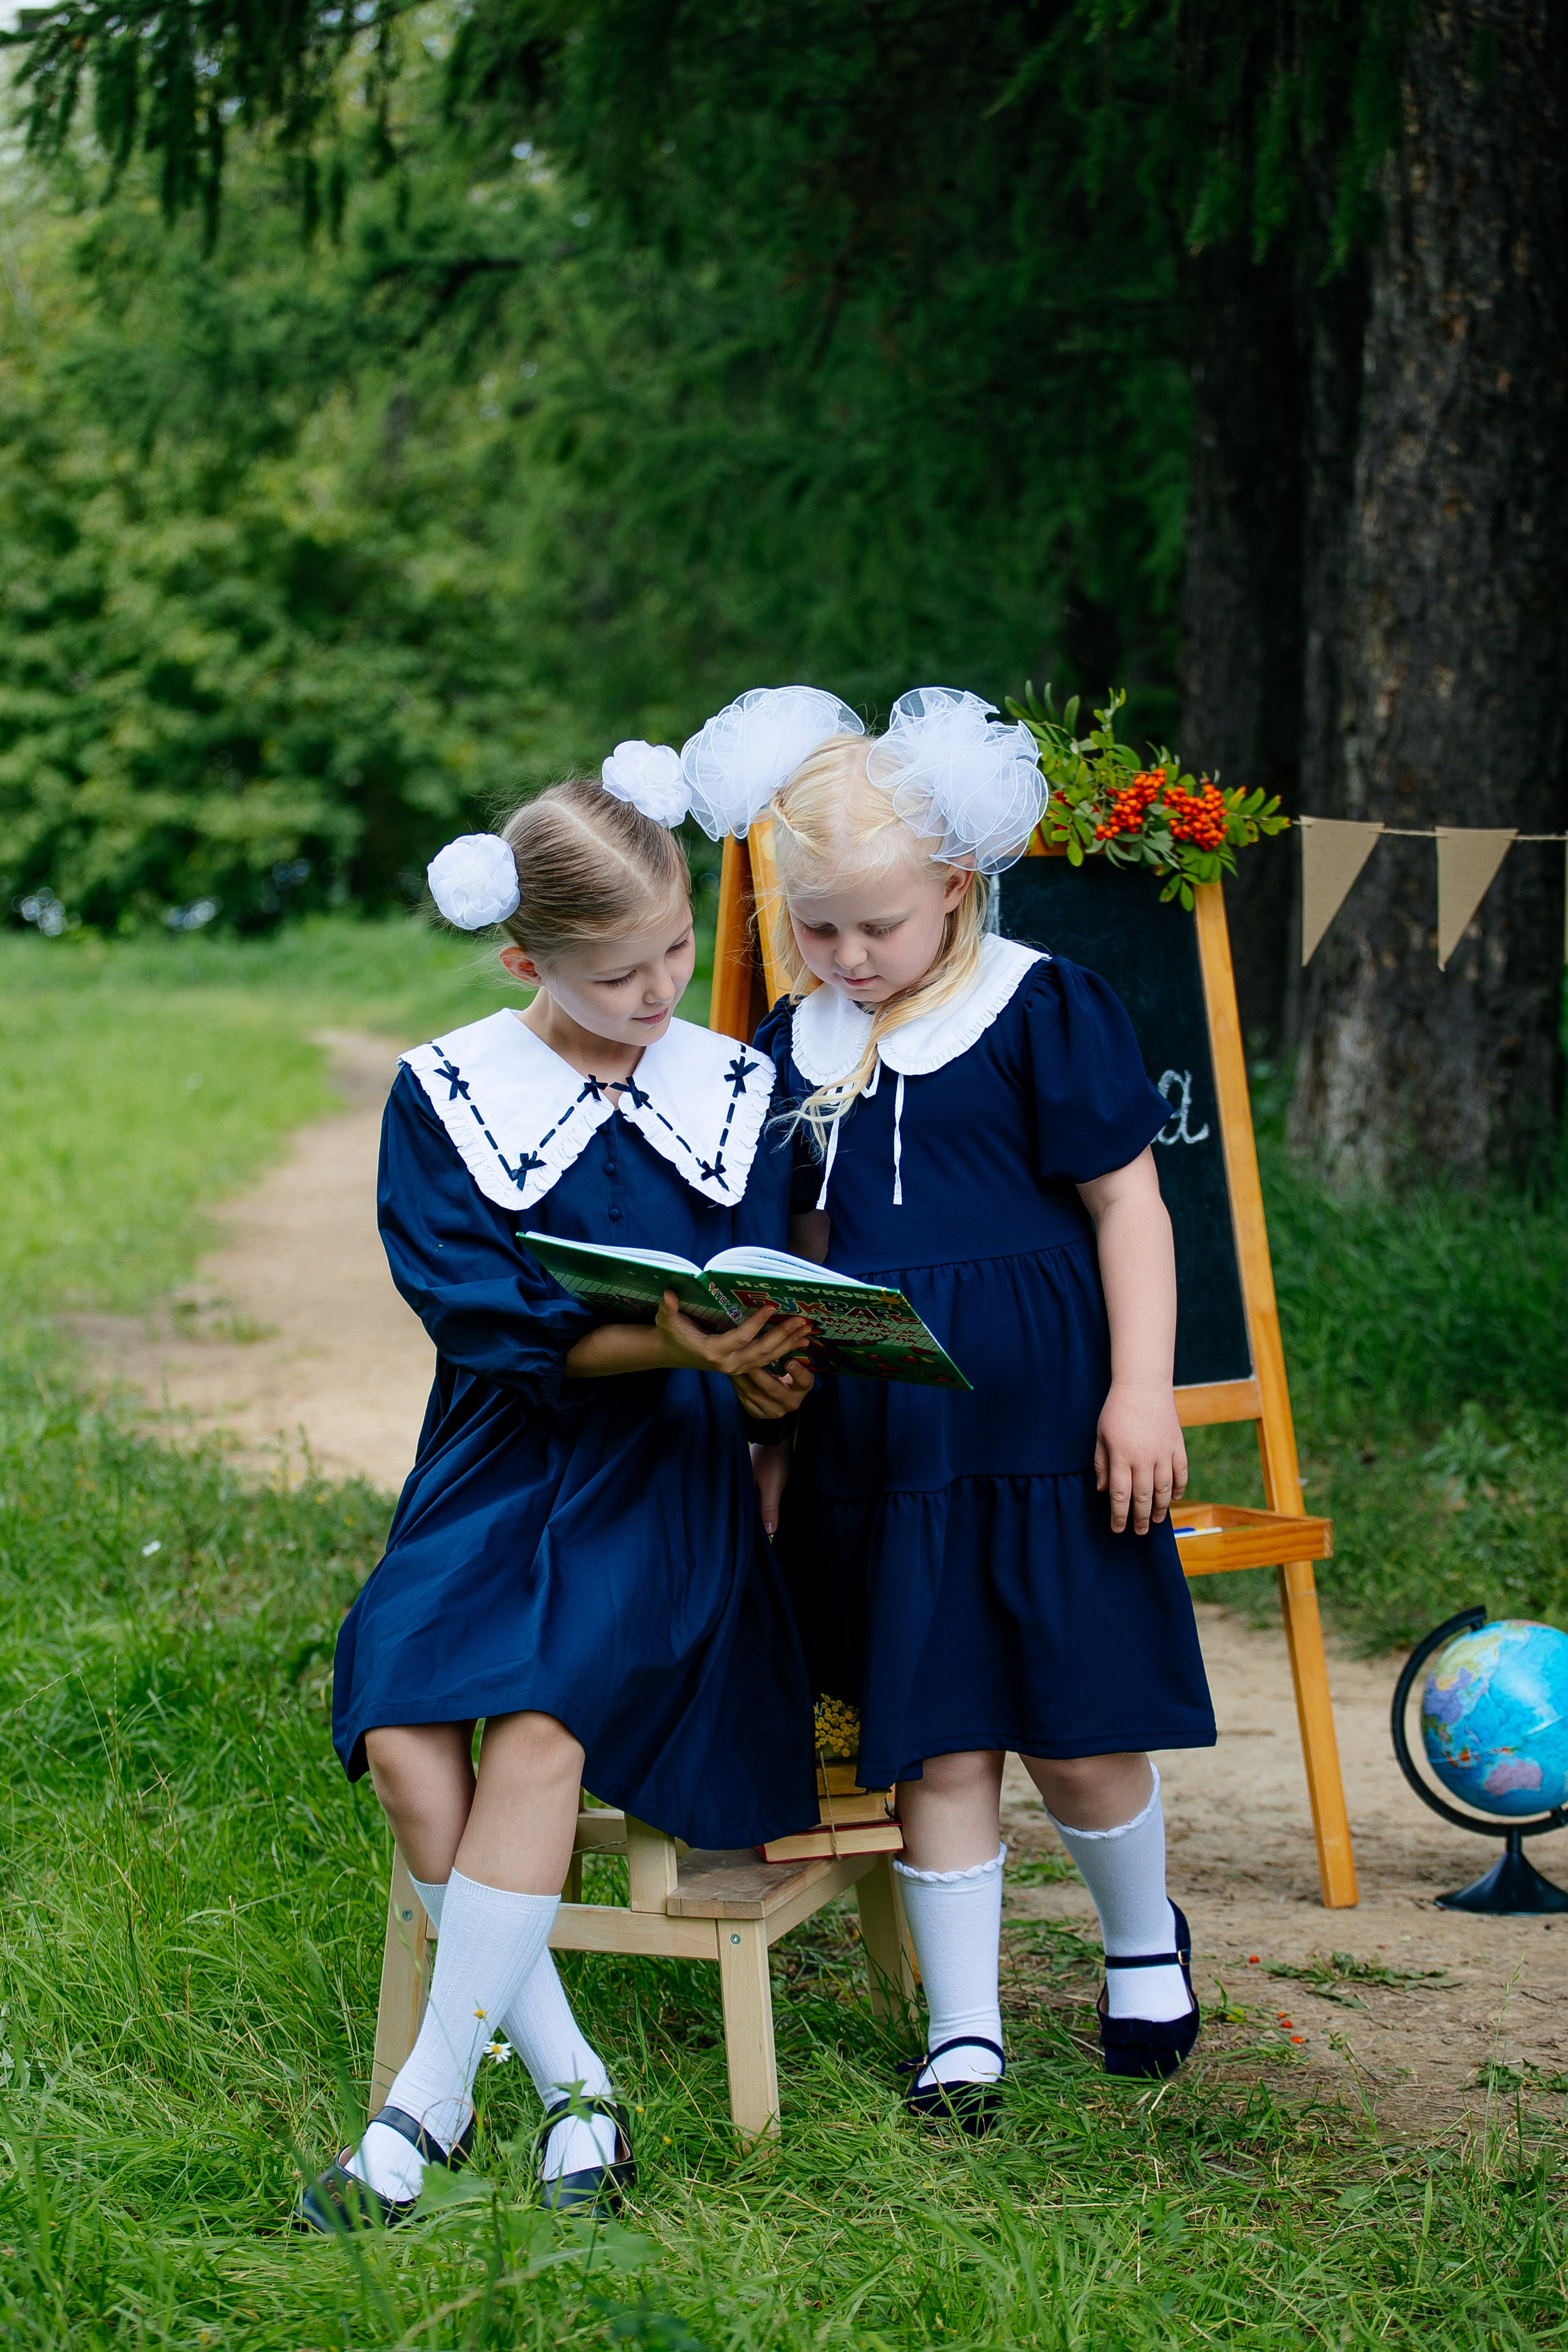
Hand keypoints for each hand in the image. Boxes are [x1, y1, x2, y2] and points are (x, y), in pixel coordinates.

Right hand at [653, 1292, 811, 1379]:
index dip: (757, 1323)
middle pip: (762, 1350)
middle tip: (801, 1319)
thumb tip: (668, 1294)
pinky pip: (768, 1361)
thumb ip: (668, 1308)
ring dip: (789, 1343)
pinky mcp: (743, 1367)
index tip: (772, 1306)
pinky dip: (785, 1351)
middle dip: (783, 1335)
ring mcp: (737, 1368)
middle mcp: (728, 1363)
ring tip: (807, 1329)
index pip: (740, 1337)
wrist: (672, 1352)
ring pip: (768, 1358)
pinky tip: (801, 1342)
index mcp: (712, 1351)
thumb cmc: (671, 1332)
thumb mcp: (666, 1320)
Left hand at [730, 1357, 814, 1420]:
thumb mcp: (790, 1363)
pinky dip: (736, 1383)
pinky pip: (744, 1397)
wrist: (774, 1398)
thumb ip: (789, 1349)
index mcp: (802, 1388)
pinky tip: (730, 1372)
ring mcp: (773, 1410)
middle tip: (745, 1359)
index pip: (804, 1381)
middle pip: (773, 1388)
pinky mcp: (757, 1413)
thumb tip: (792, 1326)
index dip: (798, 1373)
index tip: (789, 1362)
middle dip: (758, 1373)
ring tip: (732, 1362)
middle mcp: (790, 1402)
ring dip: (742, 1376)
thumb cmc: (782, 1372)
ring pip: (754, 1393)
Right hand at [750, 1439, 791, 1536]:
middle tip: (762, 1533)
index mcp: (739, 1487)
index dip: (748, 1524)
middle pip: (746, 1505)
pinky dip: (762, 1496)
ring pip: (752, 1497)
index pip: (741, 1512)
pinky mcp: (757, 1471)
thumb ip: (769, 1509)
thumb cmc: (775, 1460)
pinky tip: (768, 1500)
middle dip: (753, 1517)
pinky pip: (757, 1488)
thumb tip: (768, 1533)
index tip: (754, 1539)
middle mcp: (741, 1482)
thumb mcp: (773, 1488)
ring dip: (759, 1506)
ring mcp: (748, 1475)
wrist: (780, 1434)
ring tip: (766, 1521)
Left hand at [1095, 1380, 1187, 1535]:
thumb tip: (1104, 1491)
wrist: (1143, 1386)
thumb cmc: (1117, 1410)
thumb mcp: (1101, 1435)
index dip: (1119, 1515)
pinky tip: (1174, 1498)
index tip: (1118, 1529)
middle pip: (1143, 1497)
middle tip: (1140, 1532)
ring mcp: (1164, 1452)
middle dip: (1141, 1518)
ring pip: (1165, 1489)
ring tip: (1157, 1521)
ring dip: (1161, 1508)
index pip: (1121, 1495)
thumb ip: (1102, 1464)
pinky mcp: (1177, 1446)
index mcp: (1122, 1456)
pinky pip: (1181, 1473)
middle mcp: (1144, 1458)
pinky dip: (1179, 1488)